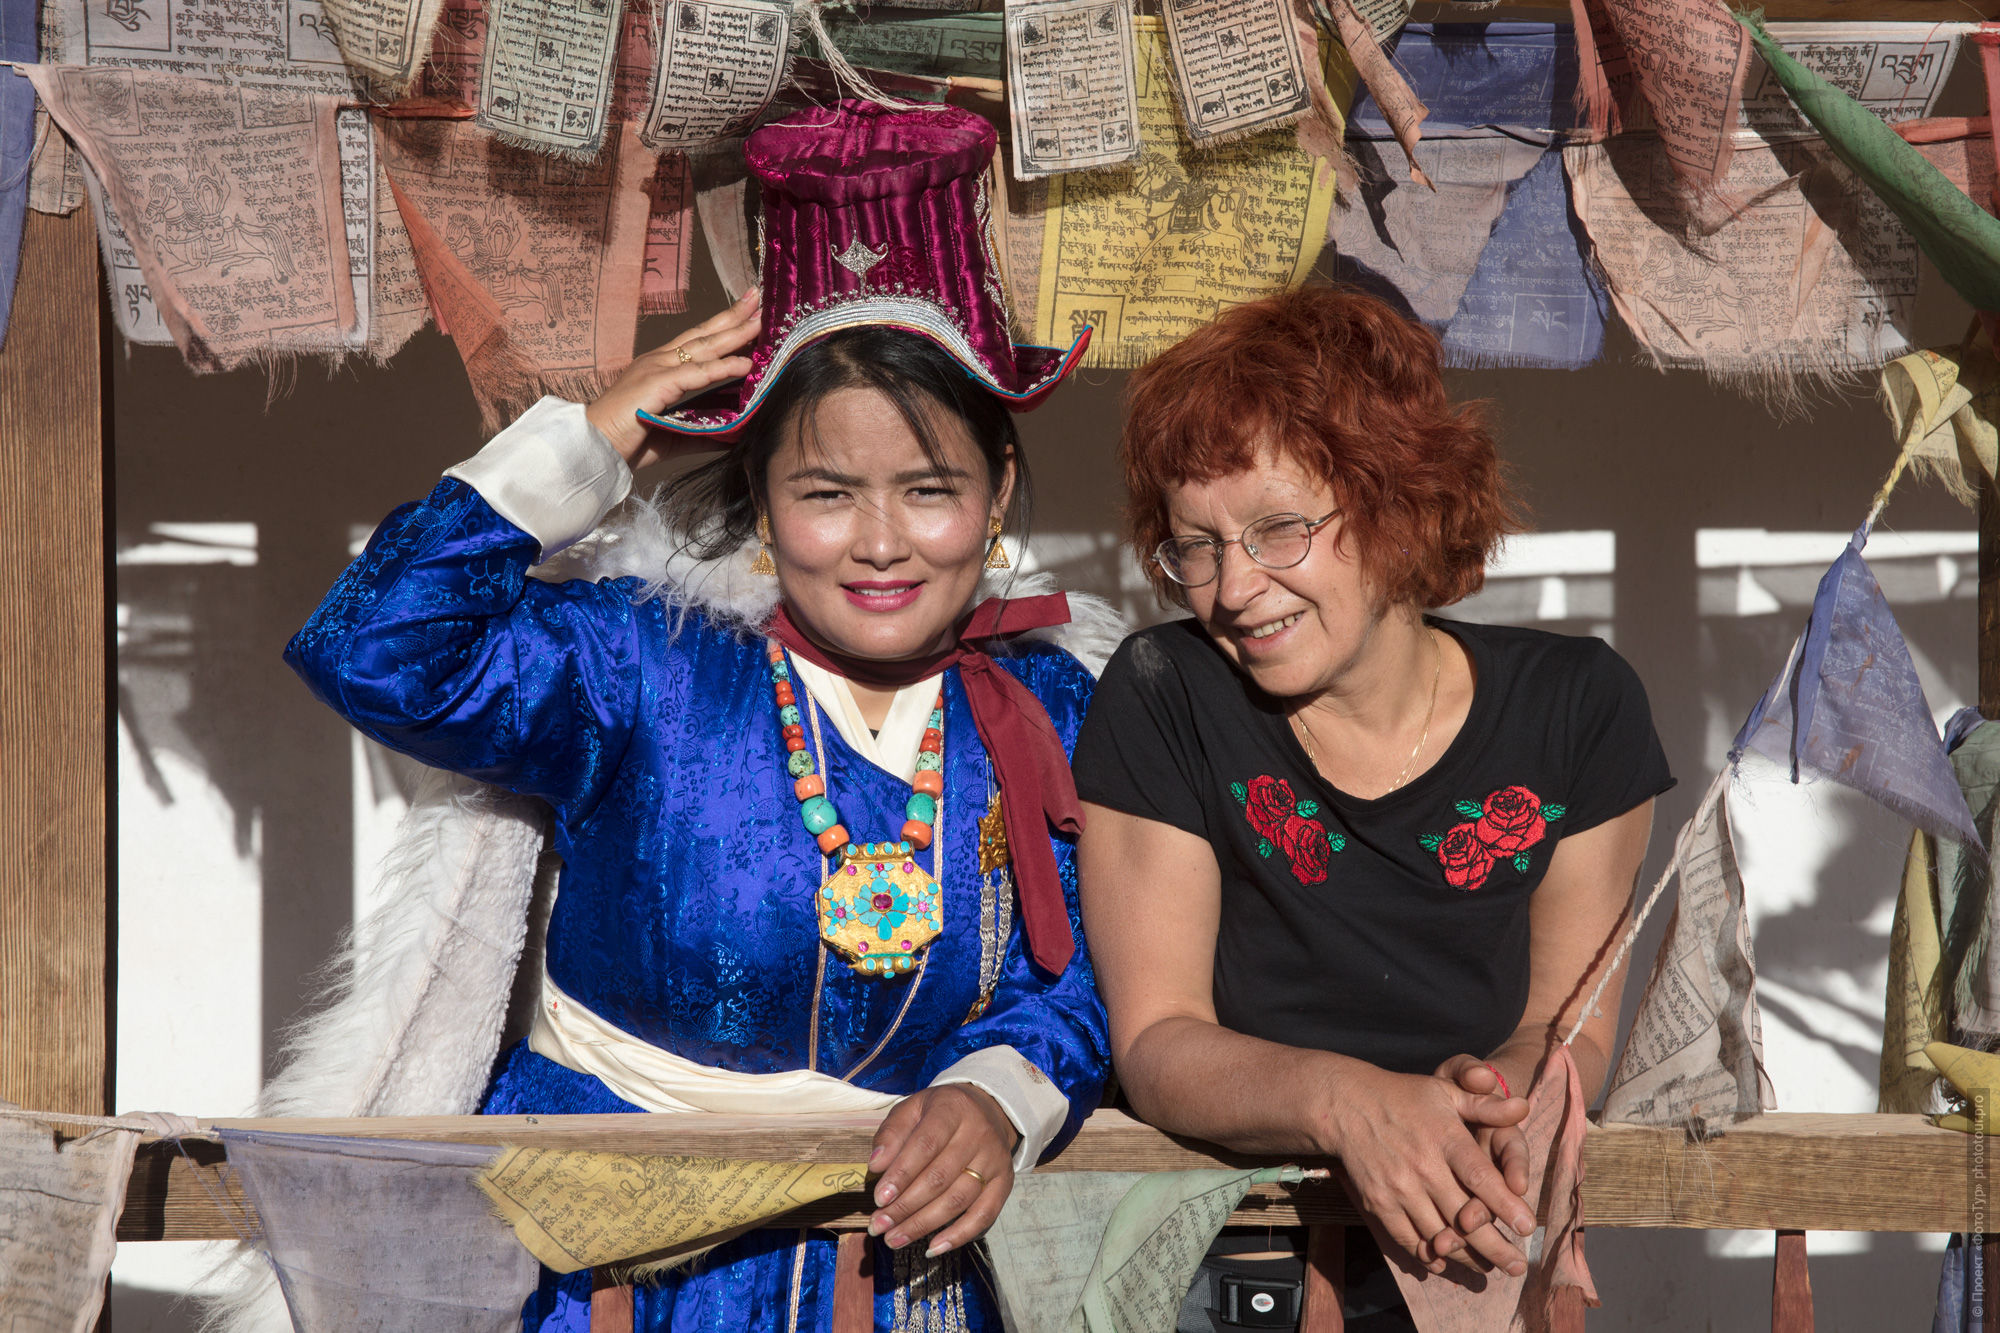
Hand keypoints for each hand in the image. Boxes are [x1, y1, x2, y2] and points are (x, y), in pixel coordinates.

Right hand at [584, 290, 759, 467]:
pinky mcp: (657, 383)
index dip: (723, 325)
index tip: (748, 311)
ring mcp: (657, 368)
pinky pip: (697, 373)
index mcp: (660, 367)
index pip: (698, 340)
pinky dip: (722, 367)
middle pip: (704, 334)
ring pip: (703, 347)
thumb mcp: (675, 433)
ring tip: (760, 321)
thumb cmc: (628, 440)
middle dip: (733, 316)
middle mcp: (659, 361)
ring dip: (734, 333)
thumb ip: (704, 431)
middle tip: (759, 298)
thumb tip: (734, 434)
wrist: (594, 447)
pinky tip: (744, 363)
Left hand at [865, 1084, 1019, 1257]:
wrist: (987, 1110)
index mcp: (952, 1110)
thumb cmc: (940, 1113)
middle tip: (879, 1226)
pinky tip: (932, 1247)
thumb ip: (892, 1133)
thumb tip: (876, 1165)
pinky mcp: (1004, 1183)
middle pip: (940, 1177)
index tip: (879, 1198)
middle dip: (905, 1207)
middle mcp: (978, 1134)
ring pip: (958, 1199)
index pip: (926, 1144)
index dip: (902, 1173)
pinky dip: (959, 1235)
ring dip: (923, 1225)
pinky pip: (984, 1215)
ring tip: (894, 1239)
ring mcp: (994, 1160)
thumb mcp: (913, 1108)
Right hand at [1318, 1058, 1534, 1277]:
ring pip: (1439, 1235)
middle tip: (1518, 1266)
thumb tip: (1524, 1108)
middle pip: (1465, 1217)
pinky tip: (1447, 1262)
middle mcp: (1422, 1166)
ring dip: (1466, 1257)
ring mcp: (1398, 1188)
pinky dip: (1429, 1256)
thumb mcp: (1446, 1091)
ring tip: (1489, 1268)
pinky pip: (1408, 1239)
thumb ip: (1485, 1105)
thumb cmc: (1405, 1098)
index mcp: (1444, 1137)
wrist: (1347, 1106)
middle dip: (1495, 1247)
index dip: (1506, 1205)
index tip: (1529, 1227)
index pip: (1480, 1176)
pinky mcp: (1378, 1203)